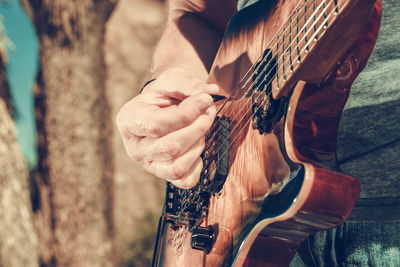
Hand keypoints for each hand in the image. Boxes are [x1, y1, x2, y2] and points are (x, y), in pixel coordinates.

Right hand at [116, 68, 218, 188]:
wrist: (163, 108)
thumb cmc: (165, 94)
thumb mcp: (171, 80)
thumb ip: (188, 84)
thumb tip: (209, 93)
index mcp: (129, 121)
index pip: (156, 125)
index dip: (186, 114)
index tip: (206, 100)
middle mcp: (135, 148)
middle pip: (169, 148)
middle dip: (197, 129)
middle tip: (209, 112)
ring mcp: (150, 165)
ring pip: (177, 167)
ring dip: (199, 144)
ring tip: (203, 126)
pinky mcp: (166, 176)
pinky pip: (186, 180)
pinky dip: (198, 165)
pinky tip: (197, 146)